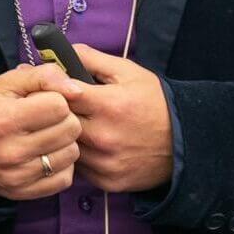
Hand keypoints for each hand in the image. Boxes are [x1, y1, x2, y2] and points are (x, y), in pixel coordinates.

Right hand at [0, 63, 83, 200]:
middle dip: (64, 118)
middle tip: (48, 118)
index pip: (59, 106)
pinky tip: (46, 155)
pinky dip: (61, 166)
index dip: (56, 99)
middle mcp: (12, 151)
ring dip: (64, 142)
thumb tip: (76, 90)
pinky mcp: (23, 192)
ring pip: (71, 153)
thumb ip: (43, 76)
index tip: (44, 101)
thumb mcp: (6, 83)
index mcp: (6, 119)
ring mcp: (18, 176)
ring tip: (46, 136)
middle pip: (70, 129)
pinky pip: (64, 178)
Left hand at [61, 46, 173, 193]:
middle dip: (54, 113)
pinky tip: (88, 145)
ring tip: (74, 125)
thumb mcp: (128, 72)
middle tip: (57, 106)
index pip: (60, 94)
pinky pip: (79, 168)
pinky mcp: (106, 181)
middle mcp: (103, 136)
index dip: (50, 89)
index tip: (49, 86)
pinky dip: (79, 156)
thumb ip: (93, 59)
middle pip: (57, 123)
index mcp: (108, 104)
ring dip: (64, 136)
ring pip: (65, 147)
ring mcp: (104, 162)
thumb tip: (61, 52)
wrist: (184, 140)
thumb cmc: (154, 101)